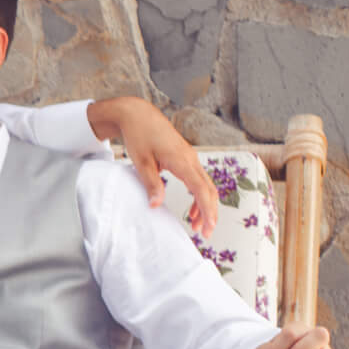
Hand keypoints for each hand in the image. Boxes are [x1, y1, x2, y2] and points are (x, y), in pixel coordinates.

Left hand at [89, 96, 219, 238]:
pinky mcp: (185, 157)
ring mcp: (190, 157)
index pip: (201, 190)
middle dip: (210, 212)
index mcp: (182, 161)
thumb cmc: (139, 135)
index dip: (207, 211)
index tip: (207, 228)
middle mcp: (191, 159)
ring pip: (205, 185)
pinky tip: (191, 209)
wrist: (138, 114)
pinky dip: (198, 195)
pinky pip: (198, 179)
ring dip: (203, 205)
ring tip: (195, 224)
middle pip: (209, 189)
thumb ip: (151, 184)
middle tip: (205, 233)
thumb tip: (156, 205)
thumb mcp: (141, 162)